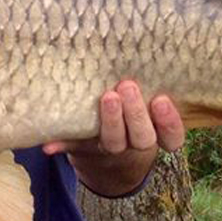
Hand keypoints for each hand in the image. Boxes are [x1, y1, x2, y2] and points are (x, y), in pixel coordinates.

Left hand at [42, 80, 183, 196]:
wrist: (111, 160)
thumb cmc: (134, 117)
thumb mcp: (149, 109)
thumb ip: (155, 87)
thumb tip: (170, 60)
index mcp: (155, 133)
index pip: (171, 136)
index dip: (170, 122)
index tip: (162, 100)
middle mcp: (135, 143)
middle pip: (142, 136)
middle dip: (136, 113)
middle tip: (128, 86)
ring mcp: (110, 147)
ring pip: (114, 141)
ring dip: (111, 121)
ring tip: (107, 98)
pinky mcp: (84, 148)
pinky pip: (74, 148)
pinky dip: (62, 145)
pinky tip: (50, 144)